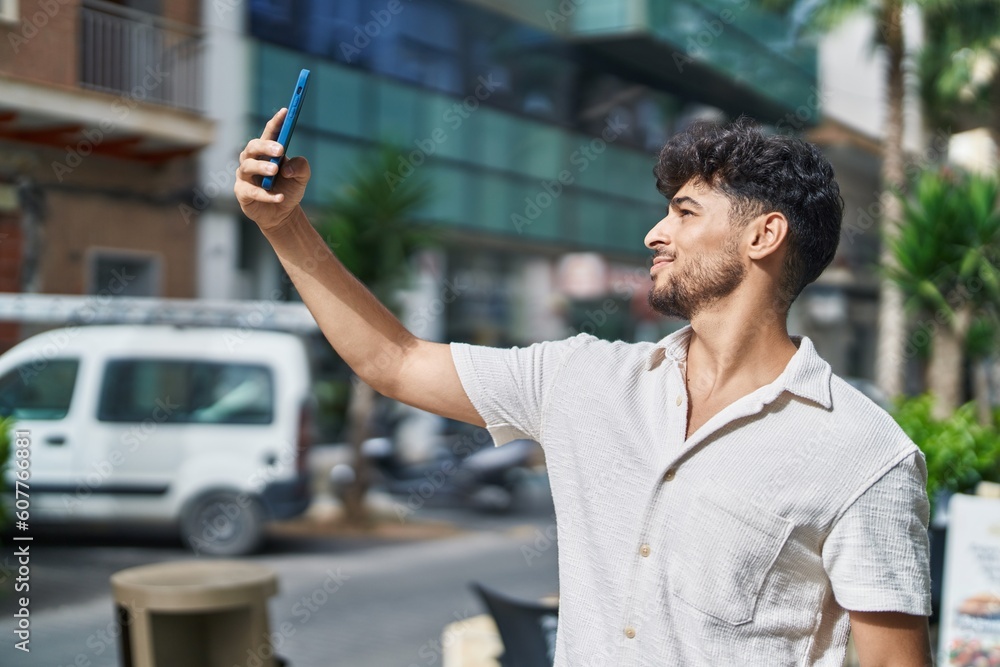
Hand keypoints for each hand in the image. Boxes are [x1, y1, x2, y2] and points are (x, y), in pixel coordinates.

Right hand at [235, 108, 311, 232]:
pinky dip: (266, 194)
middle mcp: (252, 160)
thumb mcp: (302, 177)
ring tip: (275, 171)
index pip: (270, 133)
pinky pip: (251, 191)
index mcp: (267, 151)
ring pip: (247, 167)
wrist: (283, 213)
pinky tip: (279, 197)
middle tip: (280, 150)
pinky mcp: (242, 193)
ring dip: (262, 167)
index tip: (286, 112)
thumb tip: (288, 168)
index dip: (276, 122)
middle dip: (265, 146)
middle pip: (253, 147)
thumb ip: (301, 166)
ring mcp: (245, 176)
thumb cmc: (289, 188)